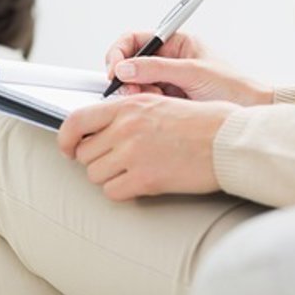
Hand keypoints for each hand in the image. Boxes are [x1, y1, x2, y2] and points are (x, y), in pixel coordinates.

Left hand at [57, 94, 235, 200]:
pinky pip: (112, 192)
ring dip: (108, 177)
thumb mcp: (157, 103)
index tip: (67, 148)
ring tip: (132, 171)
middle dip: (95, 160)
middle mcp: (125, 128)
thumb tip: (97, 131)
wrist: (229, 141)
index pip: (75, 120)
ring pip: (94, 174)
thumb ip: (124, 114)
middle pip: (83, 153)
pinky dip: (121, 191)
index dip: (65, 139)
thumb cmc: (200, 122)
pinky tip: (139, 183)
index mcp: (126, 106)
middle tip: (116, 162)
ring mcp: (133, 154)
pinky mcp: (145, 179)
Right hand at [105, 30, 272, 106]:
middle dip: (126, 77)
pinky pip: (144, 99)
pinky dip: (144, 105)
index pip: (134, 40)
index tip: (115, 70)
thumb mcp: (193, 73)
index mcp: (176, 43)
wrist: (254, 113)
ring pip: (134, 83)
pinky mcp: (167, 100)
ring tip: (152, 101)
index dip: (119, 53)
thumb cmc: (235, 88)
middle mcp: (167, 60)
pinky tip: (157, 109)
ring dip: (135, 93)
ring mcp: (166, 80)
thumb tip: (124, 68)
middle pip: (129, 63)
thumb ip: (157, 68)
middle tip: (130, 91)